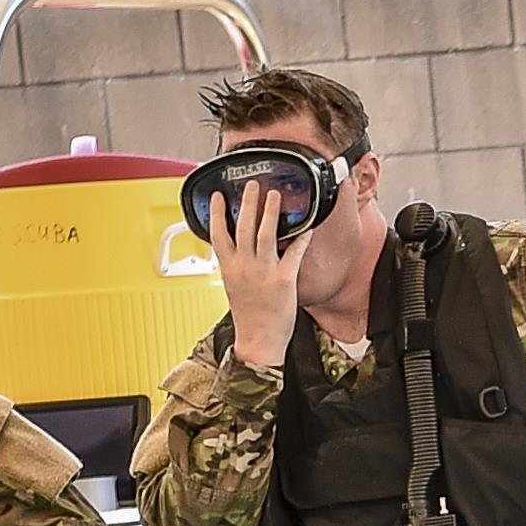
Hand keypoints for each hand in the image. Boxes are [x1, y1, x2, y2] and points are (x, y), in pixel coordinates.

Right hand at [217, 181, 301, 372]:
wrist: (258, 340)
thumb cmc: (249, 317)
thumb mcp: (234, 288)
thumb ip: (237, 267)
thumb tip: (241, 253)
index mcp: (229, 268)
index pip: (218, 234)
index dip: (218, 213)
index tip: (219, 196)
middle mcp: (244, 266)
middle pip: (243, 227)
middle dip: (248, 203)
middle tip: (252, 184)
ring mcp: (263, 271)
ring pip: (266, 234)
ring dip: (271, 212)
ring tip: (275, 195)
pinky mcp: (284, 280)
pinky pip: (293, 253)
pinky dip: (301, 238)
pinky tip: (307, 226)